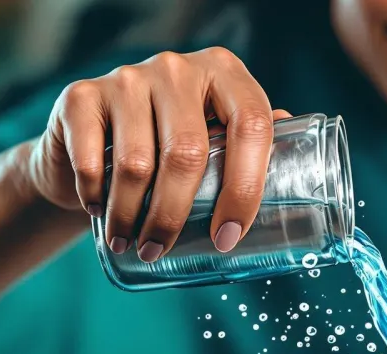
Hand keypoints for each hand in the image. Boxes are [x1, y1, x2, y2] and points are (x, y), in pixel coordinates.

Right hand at [21, 47, 290, 260]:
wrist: (89, 136)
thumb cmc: (169, 147)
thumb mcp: (216, 138)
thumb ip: (255, 146)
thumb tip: (305, 171)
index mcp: (227, 75)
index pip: (251, 127)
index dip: (246, 189)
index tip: (228, 239)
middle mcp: (179, 68)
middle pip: (188, 152)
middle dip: (175, 216)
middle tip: (162, 252)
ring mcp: (128, 76)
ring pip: (136, 163)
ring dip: (130, 216)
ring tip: (130, 244)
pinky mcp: (81, 94)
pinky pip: (90, 156)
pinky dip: (94, 195)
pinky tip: (99, 213)